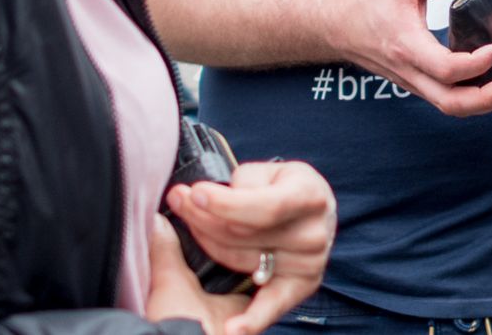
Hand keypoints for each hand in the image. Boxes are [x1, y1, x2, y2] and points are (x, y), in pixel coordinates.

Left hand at [165, 162, 336, 334]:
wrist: (313, 213)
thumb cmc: (282, 189)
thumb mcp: (268, 172)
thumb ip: (242, 183)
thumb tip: (200, 197)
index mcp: (310, 197)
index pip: (263, 208)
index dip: (225, 203)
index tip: (192, 194)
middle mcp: (313, 234)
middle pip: (245, 234)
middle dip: (204, 217)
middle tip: (178, 201)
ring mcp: (308, 264)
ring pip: (241, 259)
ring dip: (208, 245)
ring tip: (187, 227)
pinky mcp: (299, 287)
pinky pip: (271, 306)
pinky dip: (252, 320)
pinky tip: (233, 329)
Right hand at [327, 0, 491, 115]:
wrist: (342, 27)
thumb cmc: (374, 3)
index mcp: (407, 45)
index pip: (444, 69)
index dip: (475, 64)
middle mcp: (410, 71)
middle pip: (450, 102)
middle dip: (486, 100)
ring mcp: (413, 82)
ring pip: (450, 107)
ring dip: (483, 104)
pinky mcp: (417, 84)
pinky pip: (446, 100)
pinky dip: (472, 99)